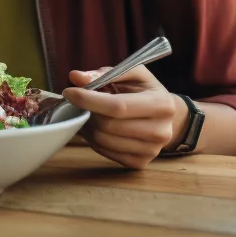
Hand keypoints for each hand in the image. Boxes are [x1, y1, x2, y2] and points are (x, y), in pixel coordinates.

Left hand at [63, 65, 183, 169]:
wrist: (166, 117)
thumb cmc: (145, 91)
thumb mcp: (132, 73)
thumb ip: (105, 73)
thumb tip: (76, 77)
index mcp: (161, 105)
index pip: (118, 106)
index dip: (89, 99)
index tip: (69, 92)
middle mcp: (160, 132)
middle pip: (108, 125)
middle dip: (88, 112)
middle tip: (81, 102)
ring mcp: (151, 151)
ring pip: (103, 140)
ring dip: (88, 125)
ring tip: (89, 113)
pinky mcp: (139, 163)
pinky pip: (105, 152)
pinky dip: (94, 139)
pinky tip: (98, 127)